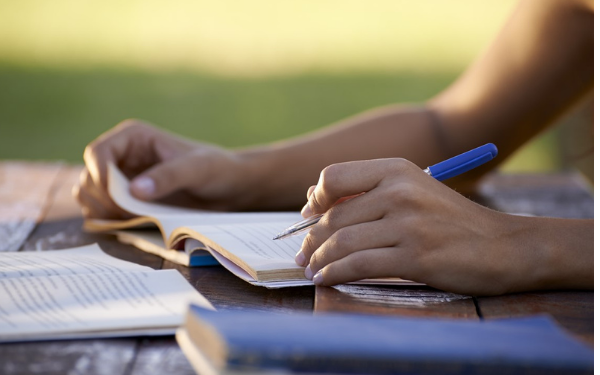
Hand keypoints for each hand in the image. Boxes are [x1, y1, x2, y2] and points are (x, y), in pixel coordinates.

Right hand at [73, 119, 258, 218]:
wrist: (228, 188)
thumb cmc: (216, 169)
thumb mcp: (197, 169)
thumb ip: (168, 177)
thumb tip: (134, 190)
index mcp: (133, 138)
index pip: (97, 153)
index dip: (99, 176)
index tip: (117, 198)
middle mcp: (122, 156)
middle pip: (90, 178)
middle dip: (102, 199)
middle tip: (128, 215)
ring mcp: (122, 179)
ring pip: (90, 196)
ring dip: (102, 212)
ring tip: (131, 220)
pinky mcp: (127, 200)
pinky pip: (103, 212)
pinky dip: (109, 221)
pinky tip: (130, 225)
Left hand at [295, 158, 535, 295]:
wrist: (503, 246)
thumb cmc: (451, 220)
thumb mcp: (413, 190)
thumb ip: (368, 192)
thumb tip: (313, 201)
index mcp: (396, 170)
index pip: (334, 176)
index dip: (315, 199)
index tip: (308, 217)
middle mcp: (400, 191)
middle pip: (334, 216)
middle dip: (311, 239)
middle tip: (303, 254)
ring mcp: (408, 224)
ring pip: (343, 242)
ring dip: (319, 260)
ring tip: (311, 269)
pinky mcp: (415, 256)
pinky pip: (359, 266)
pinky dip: (335, 274)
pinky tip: (326, 279)